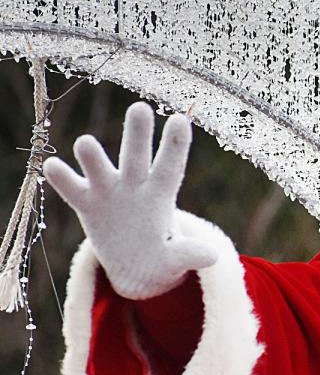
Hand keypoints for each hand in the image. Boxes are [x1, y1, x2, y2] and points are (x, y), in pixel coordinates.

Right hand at [43, 102, 216, 298]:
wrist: (134, 267)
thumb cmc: (161, 258)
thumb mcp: (175, 260)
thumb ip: (188, 255)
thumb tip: (211, 257)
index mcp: (161, 194)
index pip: (170, 167)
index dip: (175, 145)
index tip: (180, 120)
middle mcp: (134, 185)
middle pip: (136, 156)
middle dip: (137, 133)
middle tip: (140, 107)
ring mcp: (108, 190)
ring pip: (99, 166)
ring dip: (92, 156)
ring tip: (86, 144)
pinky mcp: (86, 203)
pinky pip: (70, 188)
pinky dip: (61, 178)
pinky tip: (53, 167)